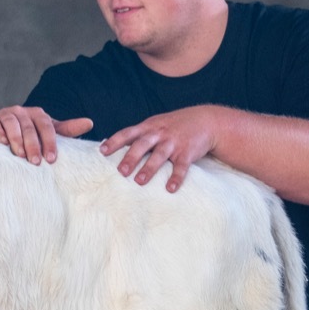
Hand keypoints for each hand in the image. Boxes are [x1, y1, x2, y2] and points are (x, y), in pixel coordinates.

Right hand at [0, 105, 93, 164]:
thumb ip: (66, 129)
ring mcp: (4, 114)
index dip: (50, 141)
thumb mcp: (47, 132)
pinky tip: (3, 144)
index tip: (52, 159)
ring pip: (12, 124)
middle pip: (29, 126)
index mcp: (37, 114)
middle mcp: (21, 111)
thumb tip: (90, 122)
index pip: (46, 125)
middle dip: (33, 145)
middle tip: (36, 162)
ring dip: (17, 140)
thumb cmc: (27, 135)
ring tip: (20, 156)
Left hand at [100, 107, 220, 192]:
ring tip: (139, 181)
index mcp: (149, 127)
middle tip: (121, 172)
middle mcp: (160, 134)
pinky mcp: (187, 152)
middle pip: (142, 145)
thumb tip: (112, 145)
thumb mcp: (155, 124)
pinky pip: (181, 166)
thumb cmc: (174, 125)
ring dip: (149, 168)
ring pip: (159, 155)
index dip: (115, 141)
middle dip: (131, 158)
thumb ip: (138, 135)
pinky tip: (171, 188)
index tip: (102, 151)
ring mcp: (174, 142)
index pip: (128, 133)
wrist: (206, 120)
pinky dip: (176, 177)